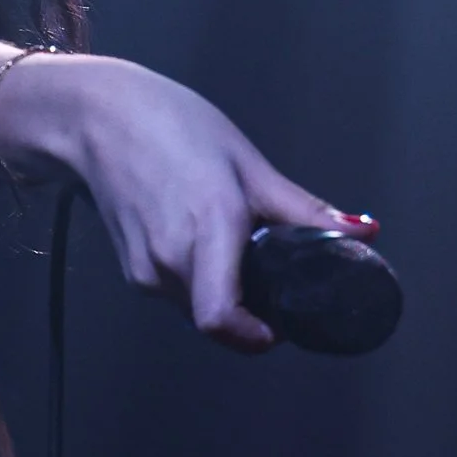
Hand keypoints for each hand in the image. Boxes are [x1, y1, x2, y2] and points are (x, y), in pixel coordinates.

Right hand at [1, 56, 361, 348]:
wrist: (95, 117)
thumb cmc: (170, 126)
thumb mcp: (248, 165)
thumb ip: (304, 211)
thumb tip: (362, 234)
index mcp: (206, 231)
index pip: (222, 321)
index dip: (256, 338)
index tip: (281, 329)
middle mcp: (170, 261)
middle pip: (220, 321)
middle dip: (253, 310)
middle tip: (273, 273)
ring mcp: (146, 270)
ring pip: (199, 310)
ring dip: (227, 293)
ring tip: (233, 242)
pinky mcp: (132, 270)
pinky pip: (179, 293)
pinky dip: (201, 280)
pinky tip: (201, 237)